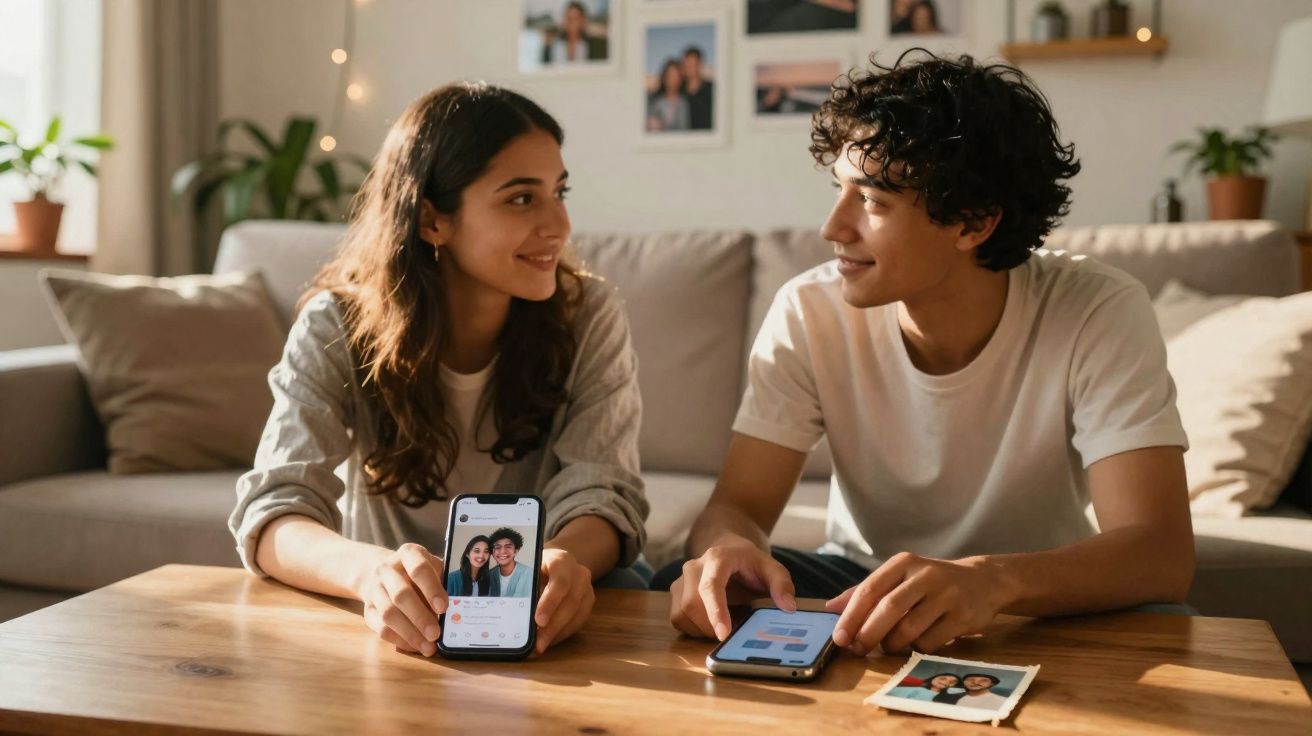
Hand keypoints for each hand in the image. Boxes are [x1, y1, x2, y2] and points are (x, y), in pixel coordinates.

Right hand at [357, 543, 447, 656]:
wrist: (385, 572)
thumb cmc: (419, 572)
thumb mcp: (434, 568)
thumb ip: (444, 583)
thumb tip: (457, 611)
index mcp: (408, 554)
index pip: (419, 568)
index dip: (432, 589)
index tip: (443, 608)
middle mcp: (387, 569)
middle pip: (401, 594)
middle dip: (420, 617)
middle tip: (436, 634)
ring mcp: (374, 589)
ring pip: (389, 614)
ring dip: (410, 633)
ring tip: (428, 646)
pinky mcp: (367, 610)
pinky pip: (380, 628)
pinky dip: (399, 640)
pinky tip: (414, 646)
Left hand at [534, 548, 595, 653]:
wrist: (557, 562)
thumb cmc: (538, 567)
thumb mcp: (529, 569)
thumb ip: (527, 587)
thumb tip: (518, 615)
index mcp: (562, 560)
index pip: (560, 583)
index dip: (550, 603)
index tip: (538, 622)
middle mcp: (579, 574)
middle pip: (570, 603)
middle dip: (553, 626)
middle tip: (538, 644)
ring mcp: (587, 589)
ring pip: (577, 615)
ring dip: (558, 634)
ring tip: (540, 647)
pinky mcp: (588, 603)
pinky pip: (579, 622)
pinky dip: (563, 634)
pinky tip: (549, 641)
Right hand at [669, 538, 797, 640]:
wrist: (727, 548)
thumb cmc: (749, 562)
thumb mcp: (771, 568)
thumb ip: (781, 584)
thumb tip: (788, 607)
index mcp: (718, 558)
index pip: (710, 586)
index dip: (715, 612)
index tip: (723, 634)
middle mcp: (694, 567)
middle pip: (692, 605)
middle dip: (711, 627)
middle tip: (733, 632)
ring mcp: (681, 580)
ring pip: (682, 614)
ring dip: (703, 629)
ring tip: (725, 624)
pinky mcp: (675, 593)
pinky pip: (678, 619)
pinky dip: (695, 628)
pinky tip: (711, 622)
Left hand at [825, 552, 1012, 655]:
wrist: (984, 581)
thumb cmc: (930, 581)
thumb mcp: (900, 576)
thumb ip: (866, 591)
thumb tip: (830, 608)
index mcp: (904, 562)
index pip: (870, 589)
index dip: (852, 615)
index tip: (839, 637)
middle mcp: (926, 575)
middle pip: (889, 609)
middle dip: (868, 634)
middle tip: (856, 650)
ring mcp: (947, 595)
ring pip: (909, 629)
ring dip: (891, 645)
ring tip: (887, 646)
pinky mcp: (963, 617)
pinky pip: (930, 642)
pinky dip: (916, 649)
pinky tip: (915, 644)